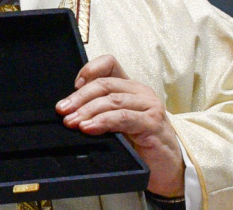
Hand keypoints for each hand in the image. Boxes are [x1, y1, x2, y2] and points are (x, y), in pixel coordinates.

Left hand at [56, 55, 184, 197]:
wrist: (169, 169)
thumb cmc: (142, 145)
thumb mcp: (118, 124)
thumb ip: (101, 112)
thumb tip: (69, 111)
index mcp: (131, 88)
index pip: (110, 63)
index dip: (90, 69)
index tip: (74, 85)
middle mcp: (141, 92)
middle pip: (105, 84)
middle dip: (79, 97)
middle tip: (63, 110)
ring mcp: (149, 106)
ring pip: (111, 100)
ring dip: (87, 111)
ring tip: (72, 122)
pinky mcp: (152, 123)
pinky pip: (123, 118)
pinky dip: (102, 121)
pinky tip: (89, 128)